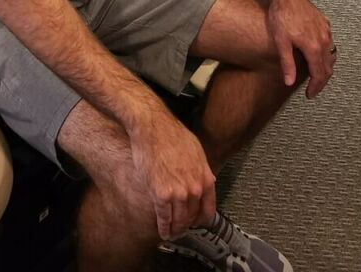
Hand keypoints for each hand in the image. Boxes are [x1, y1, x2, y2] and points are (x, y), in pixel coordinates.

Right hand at [129, 108, 215, 240]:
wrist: (152, 126)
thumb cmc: (170, 133)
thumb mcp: (196, 150)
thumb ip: (202, 169)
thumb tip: (206, 178)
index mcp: (205, 178)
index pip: (209, 210)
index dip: (201, 220)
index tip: (196, 223)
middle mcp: (195, 188)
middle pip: (192, 217)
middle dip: (187, 226)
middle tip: (181, 229)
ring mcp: (178, 193)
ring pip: (179, 221)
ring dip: (175, 230)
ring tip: (172, 233)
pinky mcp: (161, 194)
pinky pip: (164, 217)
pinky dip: (164, 227)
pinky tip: (163, 230)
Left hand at [267, 0, 335, 98]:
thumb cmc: (281, 15)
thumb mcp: (281, 41)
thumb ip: (287, 63)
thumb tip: (289, 82)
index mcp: (314, 47)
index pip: (319, 74)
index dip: (316, 87)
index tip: (310, 95)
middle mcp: (324, 40)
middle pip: (328, 67)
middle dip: (321, 80)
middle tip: (313, 88)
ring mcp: (326, 30)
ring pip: (330, 55)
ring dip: (324, 67)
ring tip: (315, 74)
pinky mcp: (324, 22)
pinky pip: (329, 42)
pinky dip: (325, 52)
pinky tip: (317, 53)